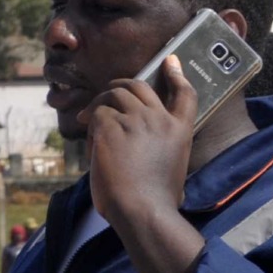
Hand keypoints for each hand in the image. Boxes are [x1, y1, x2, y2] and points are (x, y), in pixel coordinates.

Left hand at [85, 54, 196, 235]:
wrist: (143, 210)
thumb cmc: (156, 202)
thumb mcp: (172, 169)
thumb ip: (162, 152)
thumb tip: (147, 155)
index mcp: (180, 130)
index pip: (185, 93)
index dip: (177, 74)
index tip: (170, 62)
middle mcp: (160, 119)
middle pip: (139, 86)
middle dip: (120, 85)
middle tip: (105, 95)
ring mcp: (136, 120)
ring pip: (113, 95)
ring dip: (99, 104)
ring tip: (88, 119)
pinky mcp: (111, 126)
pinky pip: (97, 116)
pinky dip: (90, 126)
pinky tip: (91, 144)